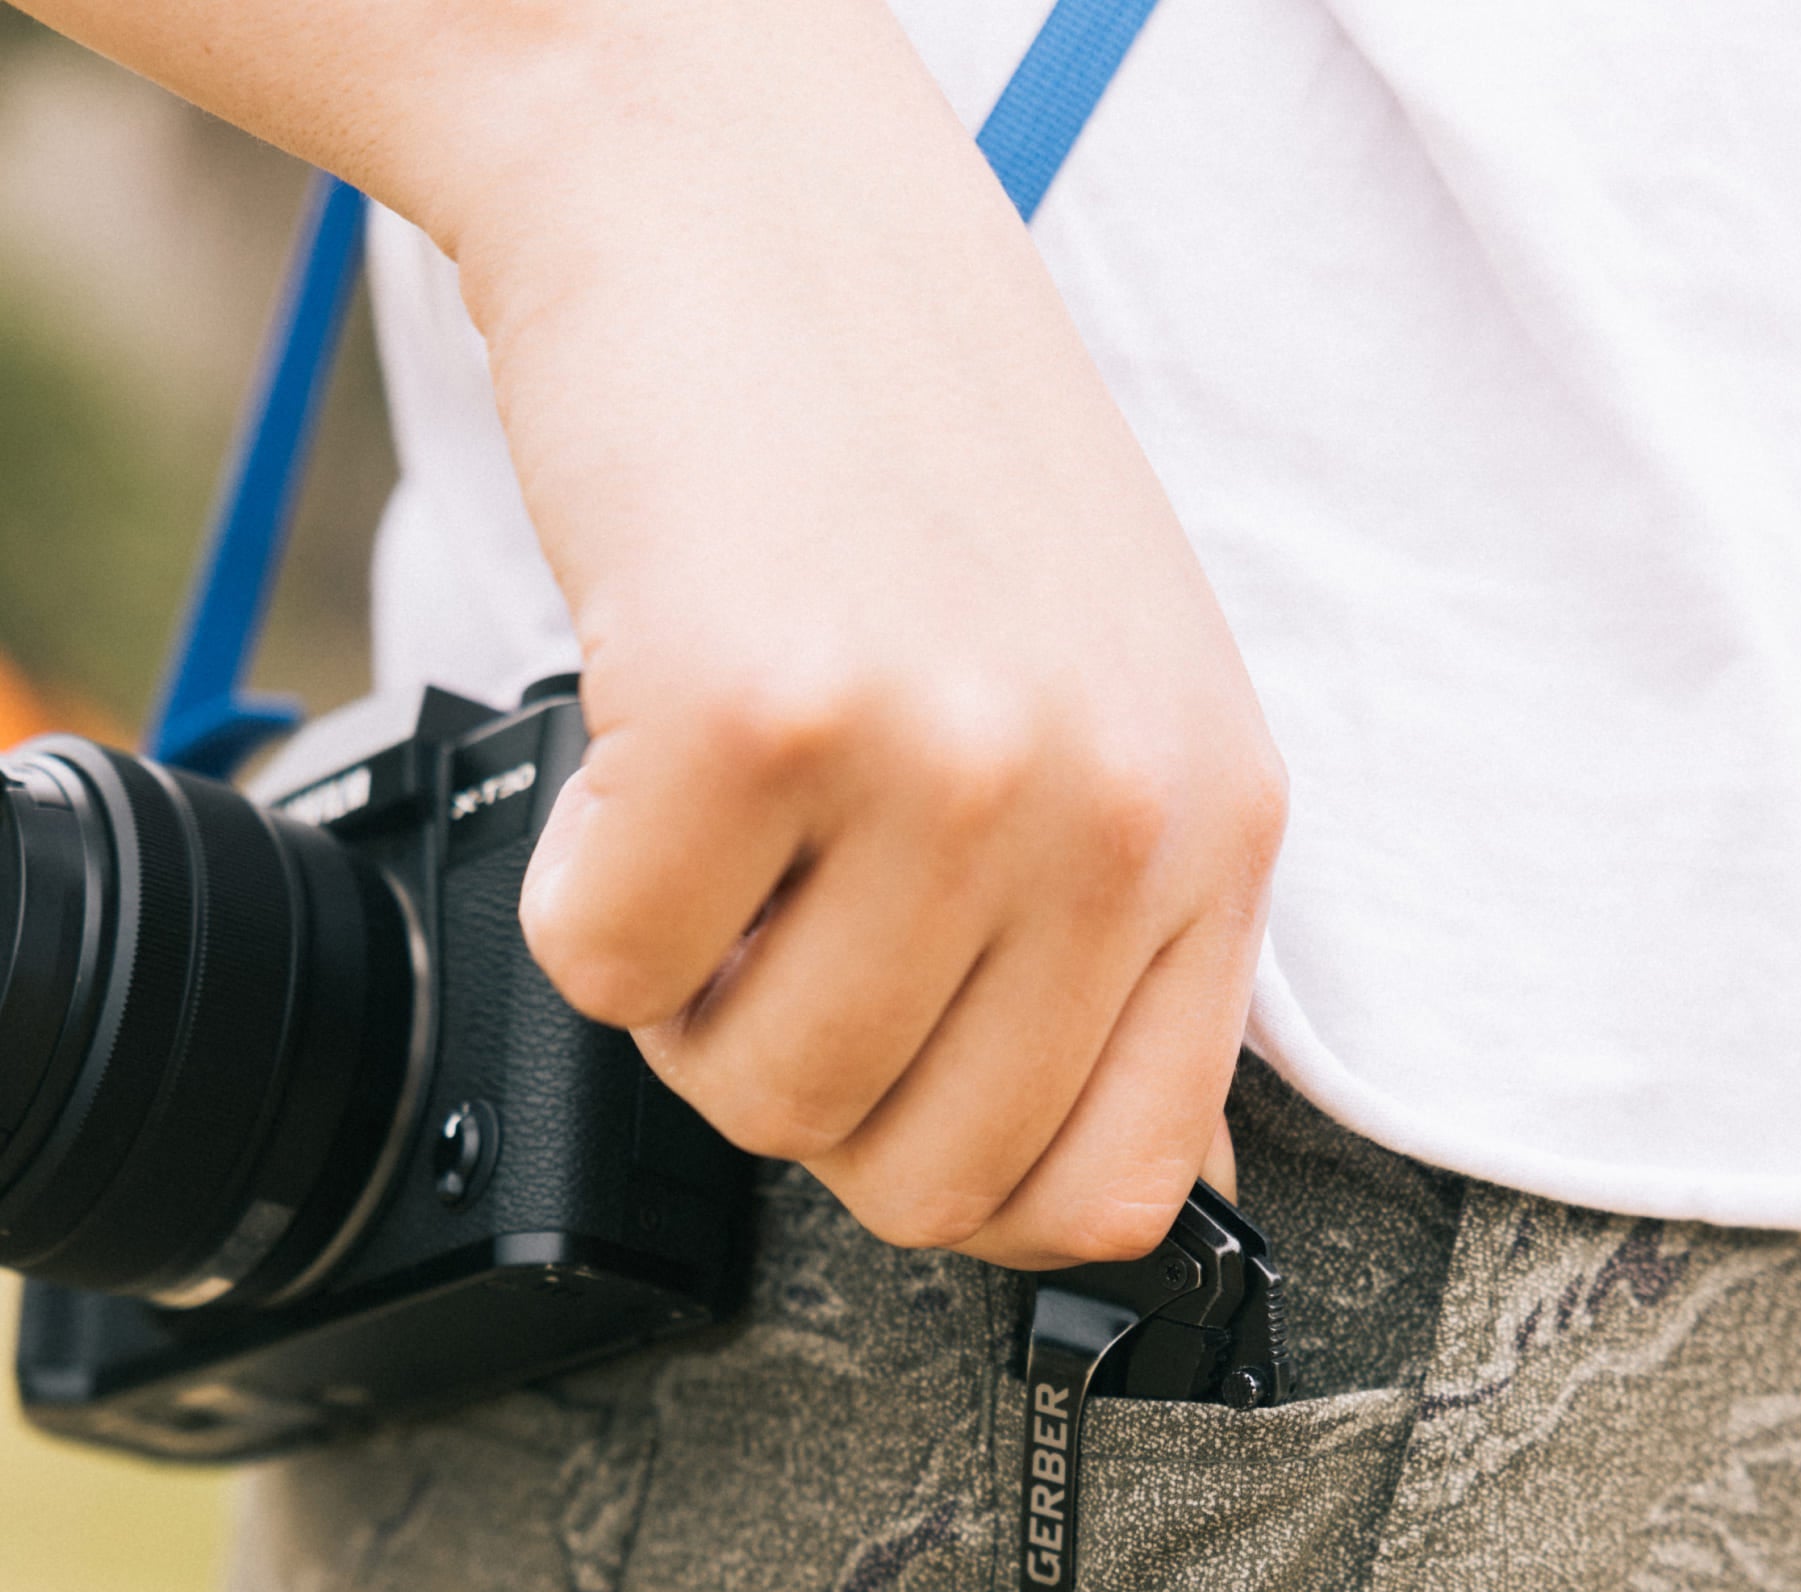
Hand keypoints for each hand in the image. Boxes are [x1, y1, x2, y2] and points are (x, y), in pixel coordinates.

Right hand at [18, 0, 1282, 1264]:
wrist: (737, 181)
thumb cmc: (905, 446)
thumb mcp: (1111, 701)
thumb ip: (1133, 949)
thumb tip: (1157, 1197)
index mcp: (1217, 823)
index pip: (1122, 1184)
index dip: (969, 1189)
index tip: (894, 1101)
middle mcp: (1112, 807)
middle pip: (923, 1181)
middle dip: (806, 1090)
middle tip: (780, 922)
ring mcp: (947, 761)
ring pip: (761, 1099)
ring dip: (689, 995)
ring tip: (719, 818)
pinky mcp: (760, 714)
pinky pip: (609, 977)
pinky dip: (579, 892)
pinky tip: (636, 745)